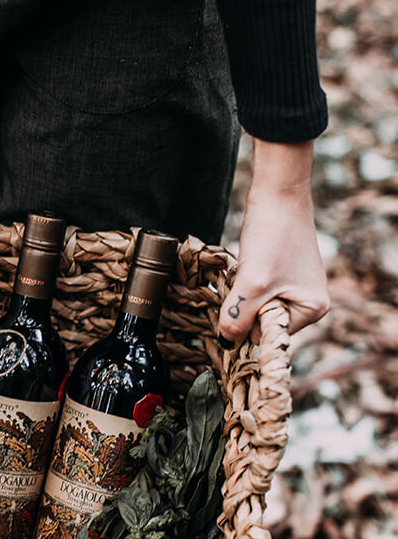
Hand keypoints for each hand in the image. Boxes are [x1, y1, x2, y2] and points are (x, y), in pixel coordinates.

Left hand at [218, 140, 329, 347]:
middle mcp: (307, 304)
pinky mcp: (279, 277)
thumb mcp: (252, 284)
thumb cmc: (272, 235)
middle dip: (244, 309)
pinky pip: (253, 295)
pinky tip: (247, 267)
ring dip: (241, 297)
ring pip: (253, 309)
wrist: (276, 193)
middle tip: (245, 282)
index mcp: (312, 310)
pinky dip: (243, 286)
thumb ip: (238, 319)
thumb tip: (227, 346)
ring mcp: (293, 290)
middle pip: (260, 325)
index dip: (247, 324)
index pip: (267, 337)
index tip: (239, 303)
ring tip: (248, 271)